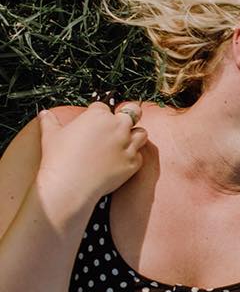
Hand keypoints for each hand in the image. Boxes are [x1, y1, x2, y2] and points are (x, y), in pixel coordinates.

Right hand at [34, 102, 147, 216]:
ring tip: (125, 142)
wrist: (70, 185)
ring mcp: (128, 145)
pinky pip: (139, 156)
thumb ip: (50, 122)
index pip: (104, 106)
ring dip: (135, 136)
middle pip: (133, 112)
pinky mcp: (134, 162)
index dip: (100, 113)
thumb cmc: (58, 158)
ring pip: (142, 133)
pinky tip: (120, 162)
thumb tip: (44, 114)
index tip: (96, 121)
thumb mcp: (51, 136)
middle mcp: (117, 127)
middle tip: (120, 124)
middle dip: (128, 115)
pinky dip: (132, 158)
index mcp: (98, 116)